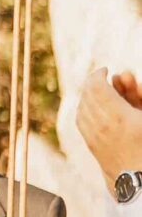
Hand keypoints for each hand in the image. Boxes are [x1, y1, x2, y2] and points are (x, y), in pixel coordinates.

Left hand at [77, 66, 141, 187]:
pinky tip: (94, 107)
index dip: (98, 74)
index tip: (105, 69)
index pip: (96, 87)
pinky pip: (81, 121)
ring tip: (100, 90)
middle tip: (104, 77)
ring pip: (82, 108)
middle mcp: (102, 127)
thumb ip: (138, 94)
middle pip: (87, 95)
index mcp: (119, 117)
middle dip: (93, 83)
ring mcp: (95, 138)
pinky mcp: (93, 147)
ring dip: (88, 96)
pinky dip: (84, 109)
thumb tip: (123, 74)